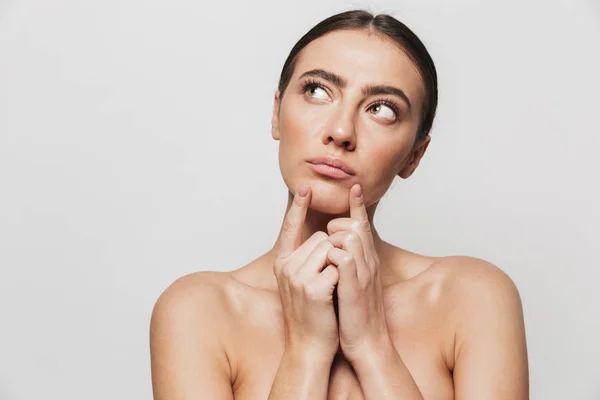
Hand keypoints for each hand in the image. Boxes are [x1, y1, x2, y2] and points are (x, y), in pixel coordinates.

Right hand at [273, 183, 340, 362]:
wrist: (309, 347)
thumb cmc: (312, 314)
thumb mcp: (303, 282)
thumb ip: (308, 259)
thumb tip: (323, 236)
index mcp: (282, 264)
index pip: (290, 228)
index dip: (298, 208)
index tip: (305, 188)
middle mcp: (286, 267)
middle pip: (320, 237)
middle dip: (332, 252)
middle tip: (330, 280)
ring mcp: (298, 277)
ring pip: (330, 248)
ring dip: (339, 264)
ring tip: (331, 289)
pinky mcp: (314, 288)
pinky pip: (338, 265)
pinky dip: (343, 276)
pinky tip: (334, 295)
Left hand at [325, 183, 390, 363]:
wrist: (368, 345)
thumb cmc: (355, 318)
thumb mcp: (353, 286)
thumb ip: (346, 267)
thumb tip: (334, 254)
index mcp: (368, 262)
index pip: (364, 227)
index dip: (358, 206)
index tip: (354, 188)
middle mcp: (369, 263)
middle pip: (357, 225)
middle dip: (338, 225)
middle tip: (328, 242)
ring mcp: (364, 273)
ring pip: (350, 236)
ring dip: (333, 240)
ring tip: (327, 258)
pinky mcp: (355, 286)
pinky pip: (343, 256)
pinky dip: (331, 256)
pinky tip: (327, 268)